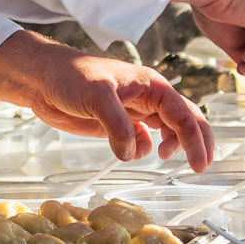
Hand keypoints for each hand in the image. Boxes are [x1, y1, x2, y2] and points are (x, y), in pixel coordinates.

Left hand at [0, 31, 210, 167]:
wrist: (44, 80)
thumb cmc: (72, 76)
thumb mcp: (97, 95)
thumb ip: (117, 124)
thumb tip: (131, 153)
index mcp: (152, 85)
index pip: (183, 114)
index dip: (195, 139)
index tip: (199, 163)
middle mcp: (149, 97)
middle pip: (185, 120)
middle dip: (196, 142)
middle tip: (200, 167)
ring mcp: (135, 110)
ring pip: (167, 130)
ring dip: (172, 145)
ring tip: (163, 156)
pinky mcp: (120, 123)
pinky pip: (143, 139)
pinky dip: (143, 149)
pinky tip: (132, 152)